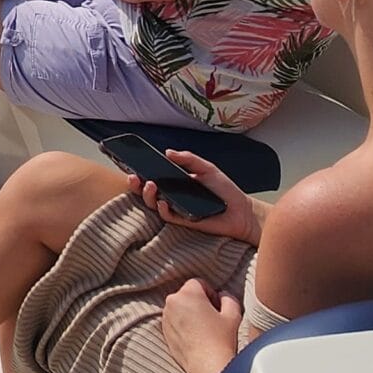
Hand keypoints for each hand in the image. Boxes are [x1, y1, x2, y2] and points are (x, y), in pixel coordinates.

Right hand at [135, 150, 259, 244]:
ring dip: (148, 195)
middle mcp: (173, 196)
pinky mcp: (183, 221)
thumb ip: (189, 159)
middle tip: (133, 176)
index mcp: (176, 182)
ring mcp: (177, 208)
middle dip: (136, 185)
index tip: (130, 164)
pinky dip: (162, 209)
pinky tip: (163, 202)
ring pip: (153, 204)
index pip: (153, 176)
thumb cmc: (225, 190)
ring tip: (150, 185)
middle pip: (147, 191)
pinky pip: (167, 216)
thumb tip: (168, 152)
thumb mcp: (207, 168)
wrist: (241, 210)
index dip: (140, 171)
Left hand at [159, 278, 242, 372]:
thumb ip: (228, 297)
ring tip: (204, 329)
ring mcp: (165, 318)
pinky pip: (174, 321)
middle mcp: (172, 303)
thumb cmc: (221, 339)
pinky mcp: (164, 332)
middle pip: (187, 295)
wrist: (207, 365)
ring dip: (190, 313)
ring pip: (180, 308)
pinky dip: (183, 324)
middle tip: (212, 318)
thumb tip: (222, 295)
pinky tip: (195, 337)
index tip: (217, 307)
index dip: (211, 293)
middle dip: (199, 302)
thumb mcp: (233, 314)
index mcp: (187, 294)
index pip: (199, 283)